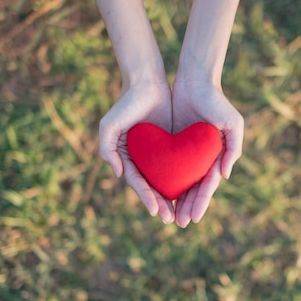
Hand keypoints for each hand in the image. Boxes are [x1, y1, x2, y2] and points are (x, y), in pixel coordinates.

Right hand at [99, 81, 174, 223]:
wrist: (147, 80)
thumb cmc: (126, 103)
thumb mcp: (109, 125)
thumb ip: (107, 150)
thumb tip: (119, 175)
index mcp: (127, 158)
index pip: (138, 183)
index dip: (146, 198)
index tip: (157, 211)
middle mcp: (143, 159)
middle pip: (153, 186)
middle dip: (162, 204)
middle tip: (172, 220)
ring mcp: (158, 153)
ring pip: (168, 180)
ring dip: (174, 198)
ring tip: (183, 214)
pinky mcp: (173, 145)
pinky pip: (180, 166)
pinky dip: (185, 179)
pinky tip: (194, 192)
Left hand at [171, 77, 243, 226]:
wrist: (195, 80)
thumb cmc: (217, 101)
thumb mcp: (233, 123)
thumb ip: (233, 149)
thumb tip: (224, 176)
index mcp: (216, 157)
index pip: (208, 185)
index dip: (201, 202)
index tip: (193, 218)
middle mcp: (201, 158)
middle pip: (192, 188)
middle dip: (186, 206)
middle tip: (179, 223)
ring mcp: (186, 153)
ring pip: (178, 181)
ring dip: (174, 199)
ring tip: (167, 215)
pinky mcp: (172, 144)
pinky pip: (166, 166)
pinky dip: (162, 180)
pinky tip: (156, 193)